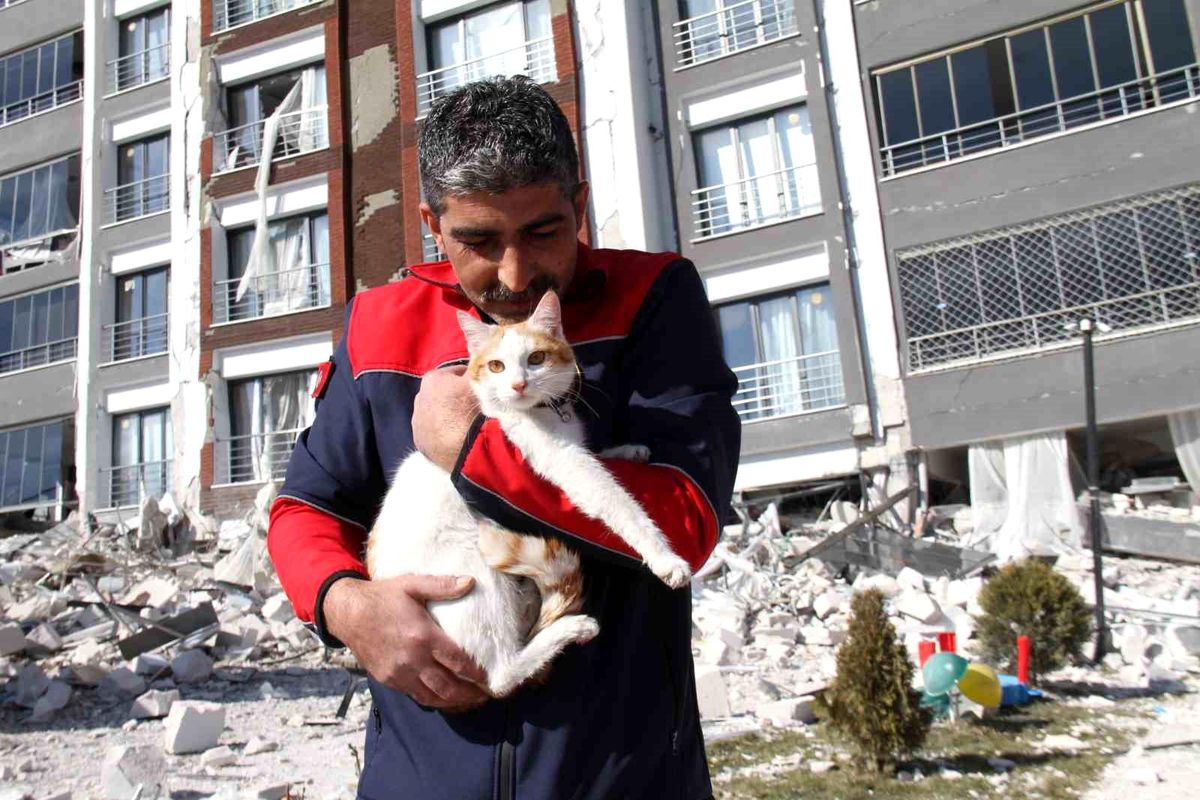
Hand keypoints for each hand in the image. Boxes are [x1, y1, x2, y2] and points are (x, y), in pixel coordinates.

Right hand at [323, 574, 490, 709]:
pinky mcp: (388, 679)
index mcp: (423, 636)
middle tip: (485, 696)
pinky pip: (415, 695)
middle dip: (469, 694)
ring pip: (432, 696)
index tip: (489, 678)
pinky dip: (432, 700)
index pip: (458, 661)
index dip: (476, 673)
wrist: (347, 613)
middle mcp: (413, 659)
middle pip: (448, 686)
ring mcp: (399, 673)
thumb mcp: (412, 585)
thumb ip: (443, 585)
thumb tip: (471, 581)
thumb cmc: (382, 597)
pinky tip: (443, 699)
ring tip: (469, 702)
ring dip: (453, 702)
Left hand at [413, 366, 477, 470]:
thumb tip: (483, 354)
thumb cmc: (473, 407)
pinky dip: (447, 434)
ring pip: (440, 414)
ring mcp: (418, 422)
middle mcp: (419, 397)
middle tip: (480, 408)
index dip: (474, 380)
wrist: (467, 447)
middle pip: (446, 394)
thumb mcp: (482, 378)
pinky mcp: (420, 443)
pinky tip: (460, 438)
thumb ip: (481, 364)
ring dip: (452, 417)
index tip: (486, 389)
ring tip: (470, 425)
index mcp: (433, 378)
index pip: (458, 373)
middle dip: (459, 398)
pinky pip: (436, 434)